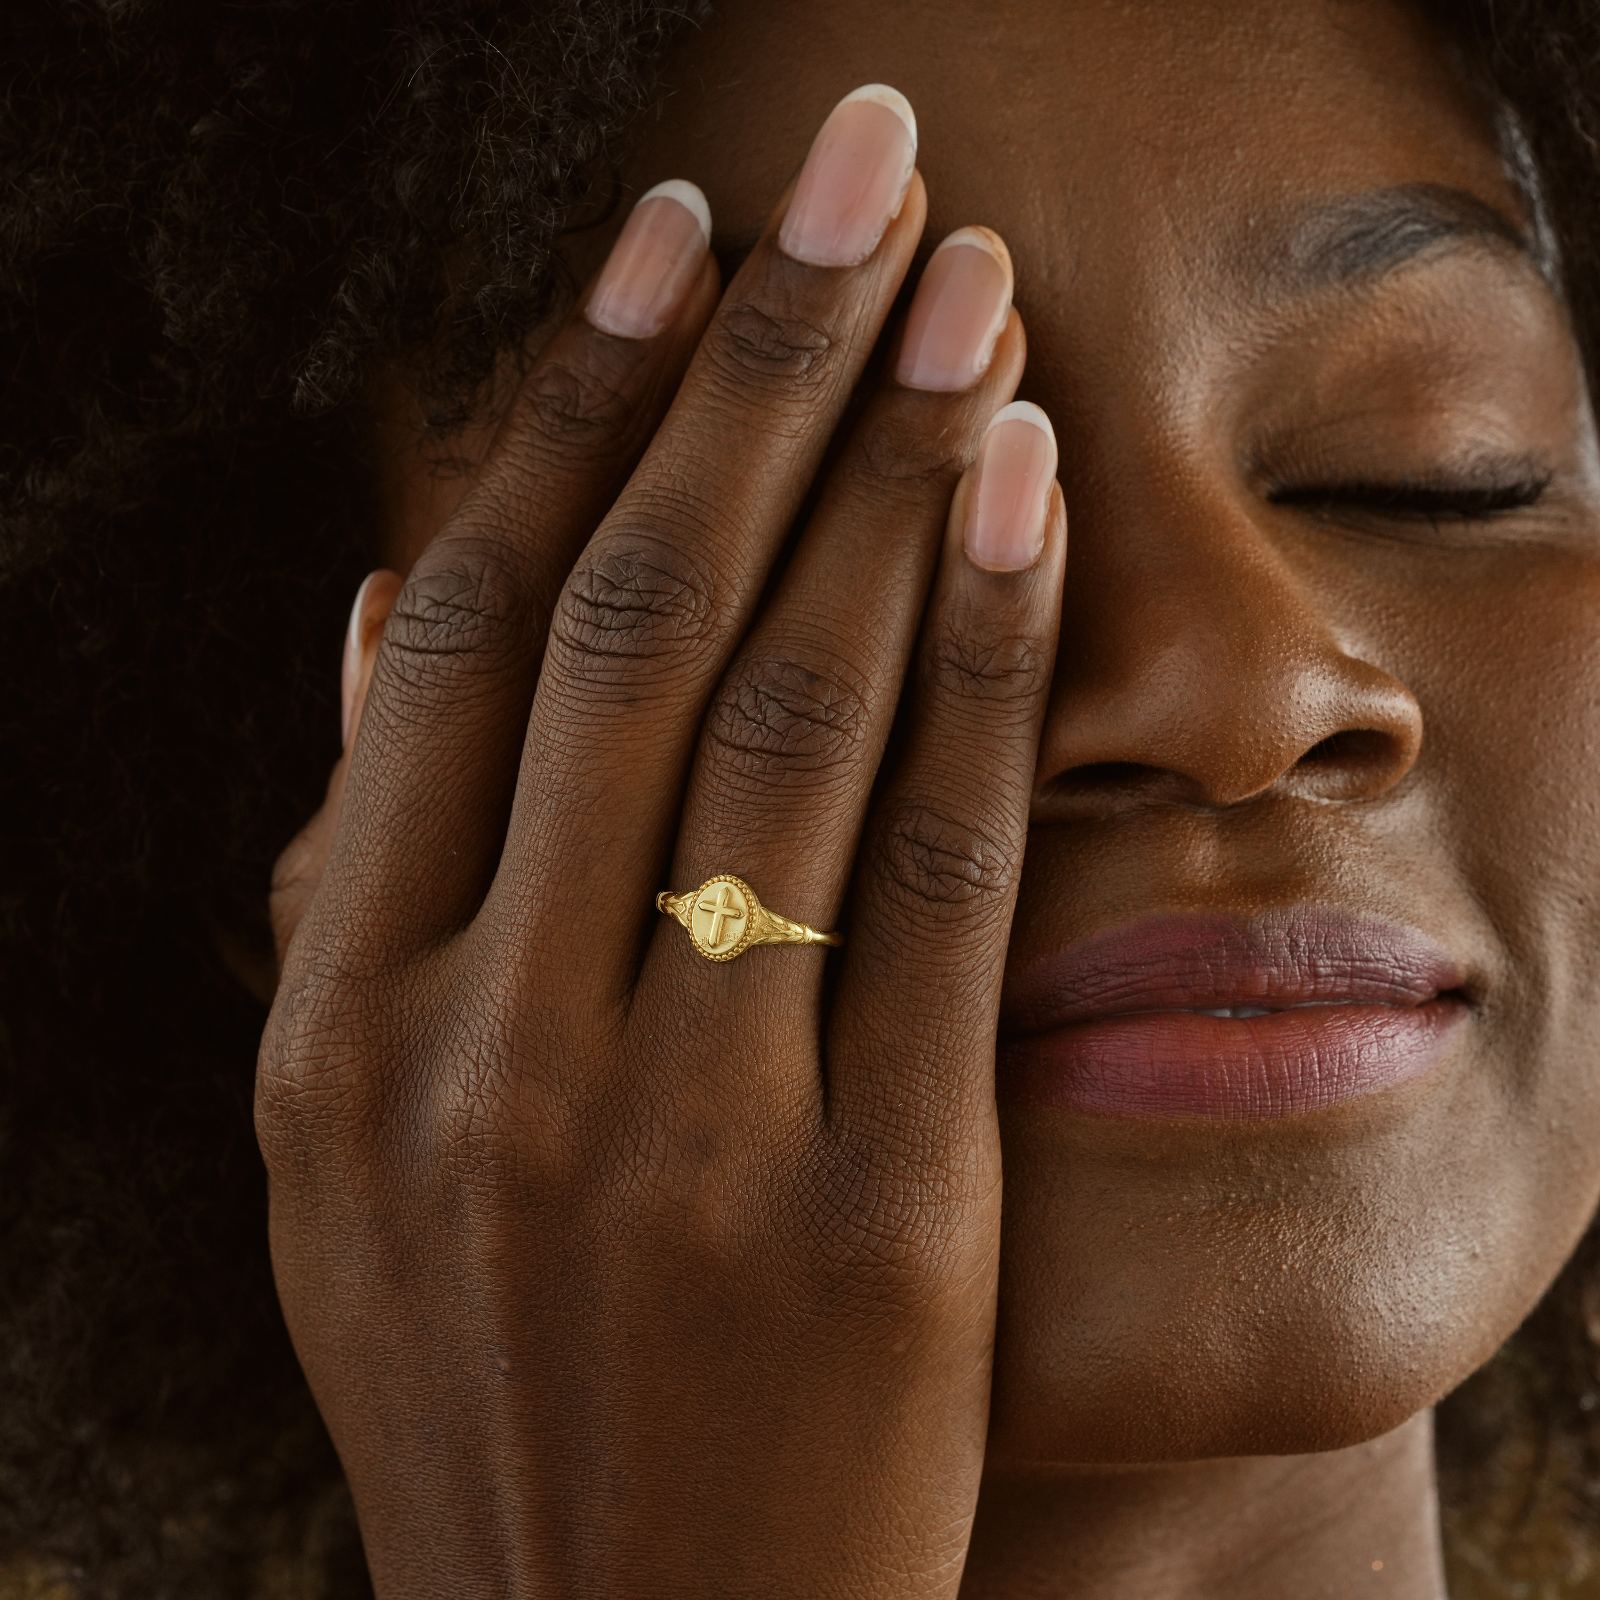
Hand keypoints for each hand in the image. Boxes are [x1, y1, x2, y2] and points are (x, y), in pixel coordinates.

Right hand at [259, 84, 1065, 1598]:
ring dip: (881, 473)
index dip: (569, 404)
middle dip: (752, 368)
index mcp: (340, 1029)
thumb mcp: (354, 1154)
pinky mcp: (874, 1220)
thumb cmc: (507, 1382)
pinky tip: (1023, 498)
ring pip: (783, 720)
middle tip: (851, 174)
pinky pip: (930, 880)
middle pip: (630, 623)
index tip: (669, 238)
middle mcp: (484, 1058)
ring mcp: (674, 1142)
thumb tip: (378, 608)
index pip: (465, 635)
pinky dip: (981, 666)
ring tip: (963, 294)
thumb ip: (364, 873)